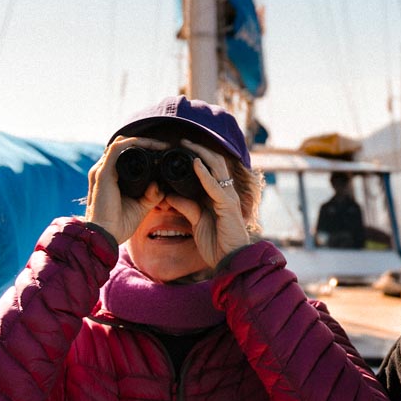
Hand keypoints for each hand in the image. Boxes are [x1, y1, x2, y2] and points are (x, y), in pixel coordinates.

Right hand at [85, 136, 166, 242]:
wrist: (105, 236)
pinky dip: (135, 143)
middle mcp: (103, 170)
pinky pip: (118, 148)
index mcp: (109, 177)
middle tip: (164, 147)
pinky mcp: (103, 172)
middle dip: (145, 144)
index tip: (163, 153)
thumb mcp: (140, 207)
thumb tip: (160, 185)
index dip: (143, 150)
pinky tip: (150, 145)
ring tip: (160, 145)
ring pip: (122, 143)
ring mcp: (101, 169)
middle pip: (124, 147)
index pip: (124, 155)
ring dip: (143, 141)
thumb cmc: (119, 224)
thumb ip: (151, 195)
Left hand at [167, 142, 251, 265]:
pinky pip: (215, 185)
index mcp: (218, 195)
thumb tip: (169, 195)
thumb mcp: (197, 222)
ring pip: (216, 168)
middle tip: (181, 141)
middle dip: (198, 150)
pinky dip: (205, 174)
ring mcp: (228, 197)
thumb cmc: (217, 243)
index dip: (196, 157)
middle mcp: (224, 192)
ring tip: (186, 145)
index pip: (209, 169)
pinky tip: (195, 164)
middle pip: (213, 163)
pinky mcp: (227, 205)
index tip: (178, 149)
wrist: (231, 260)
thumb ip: (186, 207)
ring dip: (201, 154)